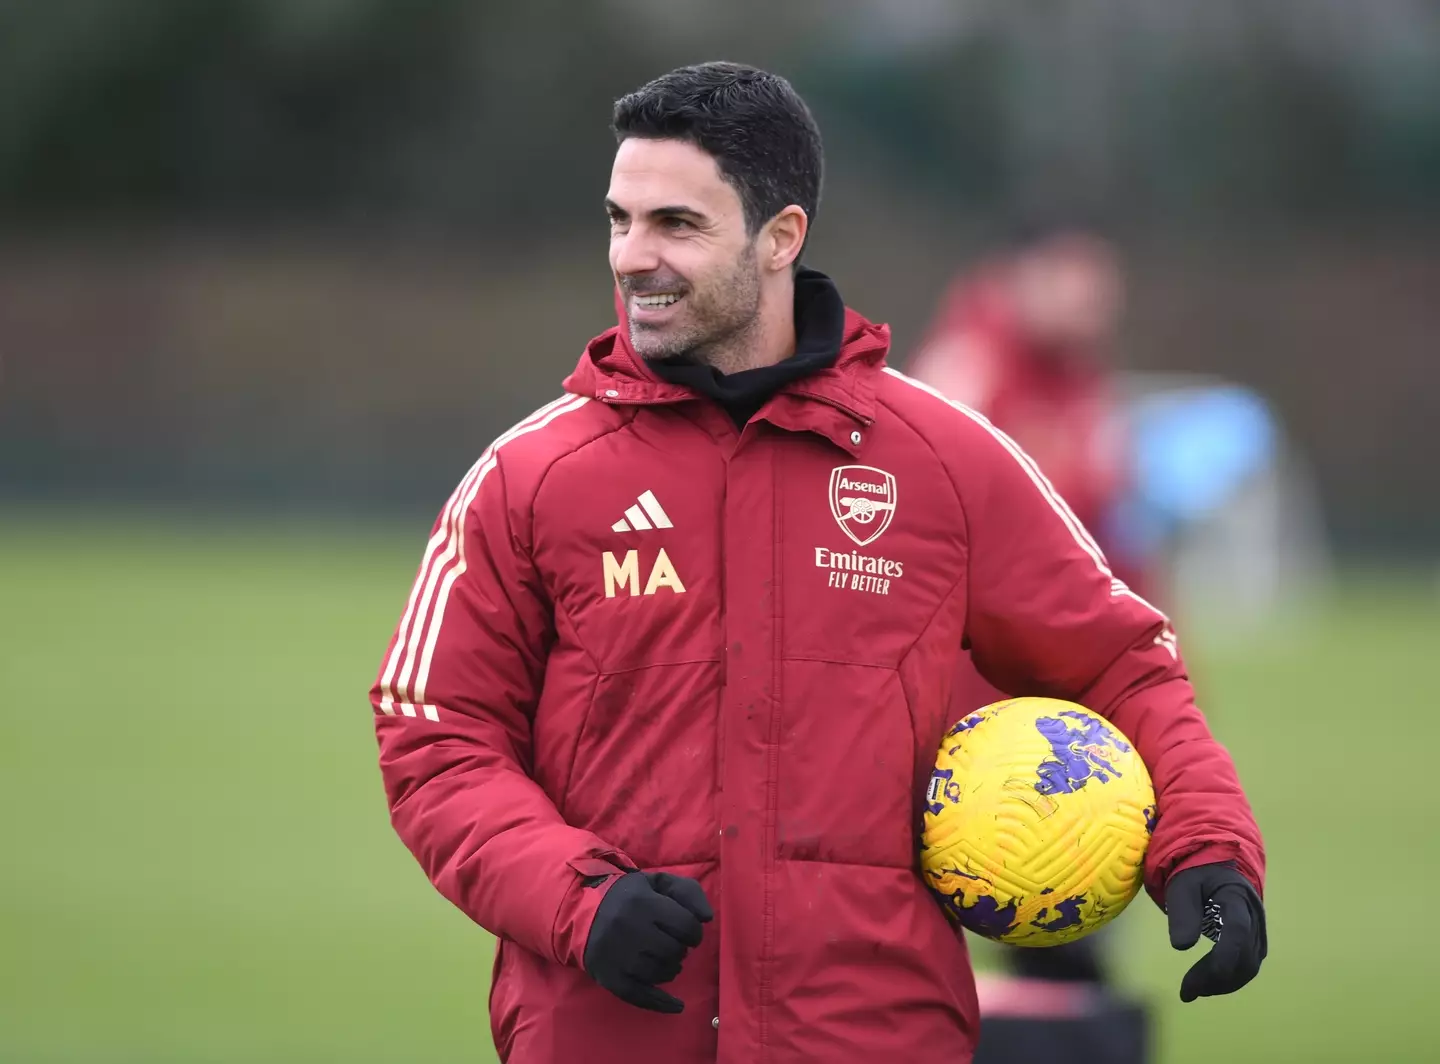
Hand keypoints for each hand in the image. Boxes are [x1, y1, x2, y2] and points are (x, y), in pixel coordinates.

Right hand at [583, 871, 713, 1012]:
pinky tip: (677, 1005)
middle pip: (675, 951)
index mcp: (644, 902)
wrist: (582, 911)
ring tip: (664, 959)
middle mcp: (630, 929)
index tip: (687, 932)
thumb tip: (707, 918)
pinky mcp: (610, 977)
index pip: (686, 925)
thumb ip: (688, 891)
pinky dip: (661, 1003)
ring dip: (670, 969)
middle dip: (680, 950)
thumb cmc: (629, 896)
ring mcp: (619, 956)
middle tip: (672, 945)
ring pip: (661, 973)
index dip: (694, 932)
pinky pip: (640, 996)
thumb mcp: (658, 883)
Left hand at [1165, 862, 1266, 1001]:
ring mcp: (1258, 930)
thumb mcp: (1182, 886)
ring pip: (1249, 965)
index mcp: (1236, 896)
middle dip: (1216, 978)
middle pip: (1244, 955)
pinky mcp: (1254, 940)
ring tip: (1193, 991)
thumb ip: (1182, 913)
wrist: (1216, 866)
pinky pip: (1247, 964)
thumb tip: (1181, 946)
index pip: (1237, 929)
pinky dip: (1229, 979)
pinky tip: (1207, 984)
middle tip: (1187, 991)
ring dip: (1223, 983)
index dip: (1223, 956)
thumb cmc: (1195, 875)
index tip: (1199, 979)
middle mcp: (1254, 916)